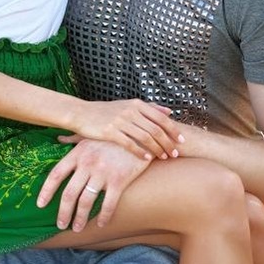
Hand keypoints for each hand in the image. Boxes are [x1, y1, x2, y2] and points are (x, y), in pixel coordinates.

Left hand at [37, 137, 149, 231]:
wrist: (141, 133)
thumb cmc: (114, 135)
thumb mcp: (92, 133)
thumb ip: (74, 138)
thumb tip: (59, 138)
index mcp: (78, 153)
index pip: (56, 174)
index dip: (46, 191)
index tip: (40, 205)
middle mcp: (88, 163)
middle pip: (69, 193)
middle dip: (63, 212)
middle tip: (61, 224)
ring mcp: (103, 172)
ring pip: (86, 201)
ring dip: (80, 218)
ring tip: (77, 227)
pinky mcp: (119, 180)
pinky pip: (109, 204)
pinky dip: (104, 217)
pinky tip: (101, 224)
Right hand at [68, 99, 184, 159]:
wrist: (81, 113)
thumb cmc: (105, 111)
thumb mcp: (128, 105)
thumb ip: (149, 108)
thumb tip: (169, 111)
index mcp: (136, 104)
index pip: (161, 117)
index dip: (173, 130)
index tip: (182, 141)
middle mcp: (130, 111)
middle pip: (156, 128)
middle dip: (168, 142)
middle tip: (175, 153)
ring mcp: (120, 121)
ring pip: (145, 137)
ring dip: (157, 149)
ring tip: (164, 158)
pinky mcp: (110, 131)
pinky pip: (130, 144)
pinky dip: (141, 152)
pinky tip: (147, 159)